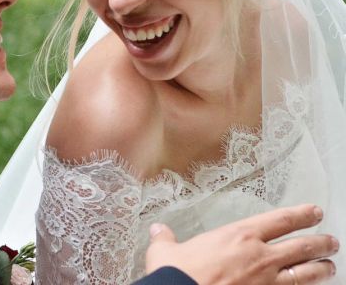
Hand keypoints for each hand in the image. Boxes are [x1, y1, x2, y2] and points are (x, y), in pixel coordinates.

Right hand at [145, 204, 337, 284]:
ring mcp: (267, 283)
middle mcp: (259, 256)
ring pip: (304, 274)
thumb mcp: (166, 252)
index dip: (300, 214)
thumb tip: (159, 231)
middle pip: (299, 246)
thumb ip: (166, 239)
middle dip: (319, 243)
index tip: (314, 211)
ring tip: (331, 266)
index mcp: (239, 236)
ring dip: (320, 270)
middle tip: (331, 241)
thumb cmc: (177, 275)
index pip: (279, 220)